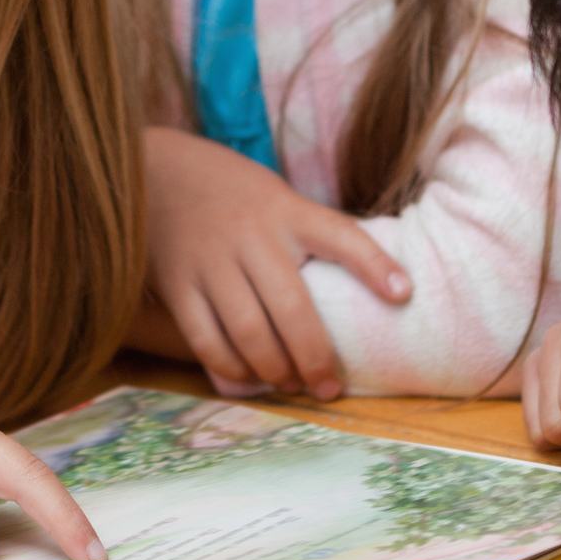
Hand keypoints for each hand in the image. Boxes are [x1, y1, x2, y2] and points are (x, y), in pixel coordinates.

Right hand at [141, 126, 410, 399]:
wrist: (157, 172)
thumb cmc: (233, 194)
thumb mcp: (276, 196)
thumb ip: (307, 235)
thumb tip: (363, 289)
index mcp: (285, 210)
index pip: (339, 233)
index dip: (374, 263)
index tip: (403, 294)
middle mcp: (252, 235)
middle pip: (293, 307)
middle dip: (316, 357)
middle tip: (329, 387)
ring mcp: (211, 260)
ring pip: (250, 332)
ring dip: (275, 370)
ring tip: (291, 385)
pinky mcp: (178, 284)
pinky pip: (207, 340)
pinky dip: (230, 369)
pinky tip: (248, 379)